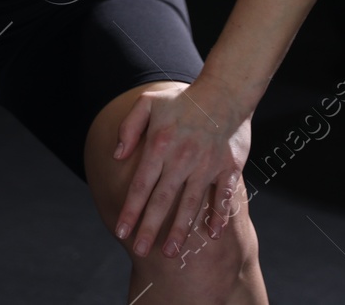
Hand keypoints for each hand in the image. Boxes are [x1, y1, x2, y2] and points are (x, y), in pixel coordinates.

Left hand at [111, 78, 251, 259]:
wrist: (225, 91)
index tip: (121, 232)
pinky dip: (218, 216)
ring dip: (181, 229)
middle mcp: (181, 159)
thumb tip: (116, 155)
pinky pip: (222, 196)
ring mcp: (206, 165)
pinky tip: (211, 235)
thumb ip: (129, 128)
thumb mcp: (148, 103)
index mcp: (160, 146)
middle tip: (140, 250)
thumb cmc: (183, 100)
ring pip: (190, 203)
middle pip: (162, 200)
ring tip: (171, 253)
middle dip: (150, 228)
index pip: (140, 185)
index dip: (130, 210)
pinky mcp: (228, 168)